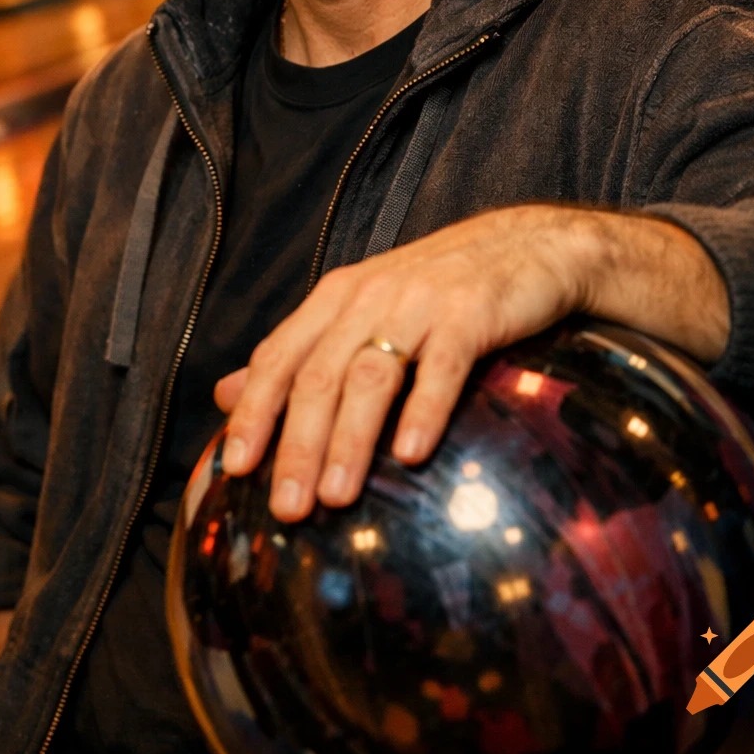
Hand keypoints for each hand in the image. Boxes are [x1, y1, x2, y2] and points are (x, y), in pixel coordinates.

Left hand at [214, 205, 728, 523]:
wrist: (530, 246)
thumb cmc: (439, 289)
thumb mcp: (360, 310)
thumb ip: (299, 353)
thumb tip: (223, 395)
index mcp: (336, 298)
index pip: (279, 357)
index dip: (254, 412)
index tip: (234, 470)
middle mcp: (369, 296)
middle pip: (319, 375)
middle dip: (296, 444)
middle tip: (286, 508)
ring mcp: (420, 303)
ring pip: (370, 375)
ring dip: (349, 439)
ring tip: (335, 497)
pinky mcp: (471, 313)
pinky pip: (442, 366)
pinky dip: (423, 409)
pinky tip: (411, 454)